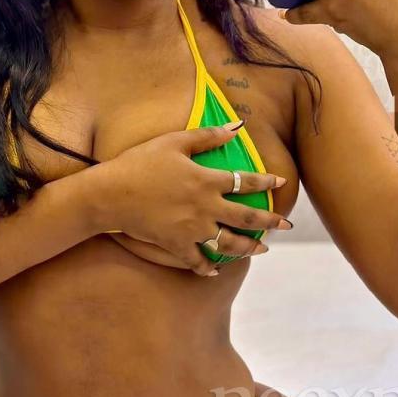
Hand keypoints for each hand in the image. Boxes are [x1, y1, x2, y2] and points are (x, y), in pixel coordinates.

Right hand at [98, 122, 290, 275]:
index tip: (281, 182)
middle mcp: (206, 207)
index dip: (266, 182)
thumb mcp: (174, 142)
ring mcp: (192, 229)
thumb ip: (207, 135)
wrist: (110, 194)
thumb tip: (237, 126)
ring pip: (229, 244)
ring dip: (248, 248)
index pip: (246, 182)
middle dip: (270, 222)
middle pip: (247, 218)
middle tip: (287, 225)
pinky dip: (208, 268)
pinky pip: (197, 261)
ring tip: (262, 250)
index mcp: (207, 180)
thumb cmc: (140, 163)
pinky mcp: (176, 245)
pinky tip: (216, 270)